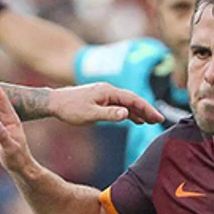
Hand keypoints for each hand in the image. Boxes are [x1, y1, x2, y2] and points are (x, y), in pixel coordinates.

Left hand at [46, 82, 161, 125]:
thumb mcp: (90, 114)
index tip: (158, 118)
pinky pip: (119, 105)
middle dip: (147, 110)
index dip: (147, 108)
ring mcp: (105, 94)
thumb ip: (109, 114)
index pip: (133, 100)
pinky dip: (129, 113)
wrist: (54, 103)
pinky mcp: (101, 100)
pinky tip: (135, 120)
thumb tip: (127, 113)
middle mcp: (109, 90)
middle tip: (160, 121)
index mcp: (108, 91)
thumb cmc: (70, 109)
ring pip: (126, 103)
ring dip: (139, 112)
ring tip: (150, 122)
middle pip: (133, 100)